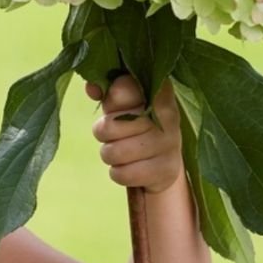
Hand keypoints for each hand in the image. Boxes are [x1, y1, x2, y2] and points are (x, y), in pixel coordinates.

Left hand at [84, 74, 183, 194]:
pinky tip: (131, 166)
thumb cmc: (135, 125)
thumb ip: (106, 92)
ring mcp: (170, 144)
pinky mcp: (167, 171)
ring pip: (114, 152)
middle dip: (104, 132)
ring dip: (110, 154)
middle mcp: (169, 116)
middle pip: (110, 125)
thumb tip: (91, 88)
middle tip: (115, 134)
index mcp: (159, 92)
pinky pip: (122, 174)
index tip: (114, 106)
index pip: (123, 88)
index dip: (111, 101)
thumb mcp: (121, 105)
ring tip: (123, 150)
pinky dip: (119, 172)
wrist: (164, 162)